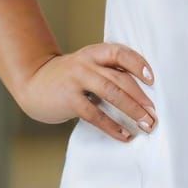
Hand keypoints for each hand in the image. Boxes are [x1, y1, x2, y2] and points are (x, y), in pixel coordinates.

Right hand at [17, 42, 157, 141]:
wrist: (33, 82)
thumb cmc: (68, 77)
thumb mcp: (87, 66)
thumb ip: (108, 71)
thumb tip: (141, 92)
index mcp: (94, 52)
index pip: (120, 52)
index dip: (138, 64)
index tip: (152, 79)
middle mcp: (87, 63)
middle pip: (120, 78)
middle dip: (141, 97)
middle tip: (154, 114)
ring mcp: (77, 80)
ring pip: (112, 93)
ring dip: (132, 110)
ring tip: (146, 124)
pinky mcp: (69, 100)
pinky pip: (95, 114)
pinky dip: (112, 126)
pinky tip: (124, 135)